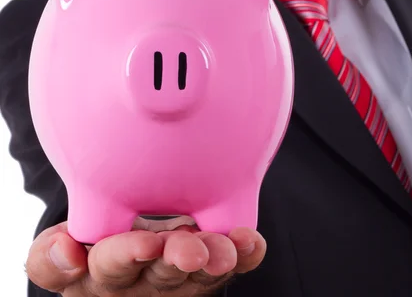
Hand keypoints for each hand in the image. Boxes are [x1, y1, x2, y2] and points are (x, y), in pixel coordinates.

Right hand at [25, 216, 266, 295]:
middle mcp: (140, 283)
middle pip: (158, 275)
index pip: (107, 266)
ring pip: (197, 275)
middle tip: (191, 251)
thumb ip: (54, 250)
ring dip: (213, 260)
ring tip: (225, 251)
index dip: (123, 255)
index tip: (144, 242)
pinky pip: (230, 267)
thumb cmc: (100, 236)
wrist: (138, 240)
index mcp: (99, 273)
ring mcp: (179, 282)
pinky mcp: (209, 273)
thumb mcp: (71, 240)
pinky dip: (244, 254)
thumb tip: (64, 250)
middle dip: (175, 261)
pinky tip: (250, 242)